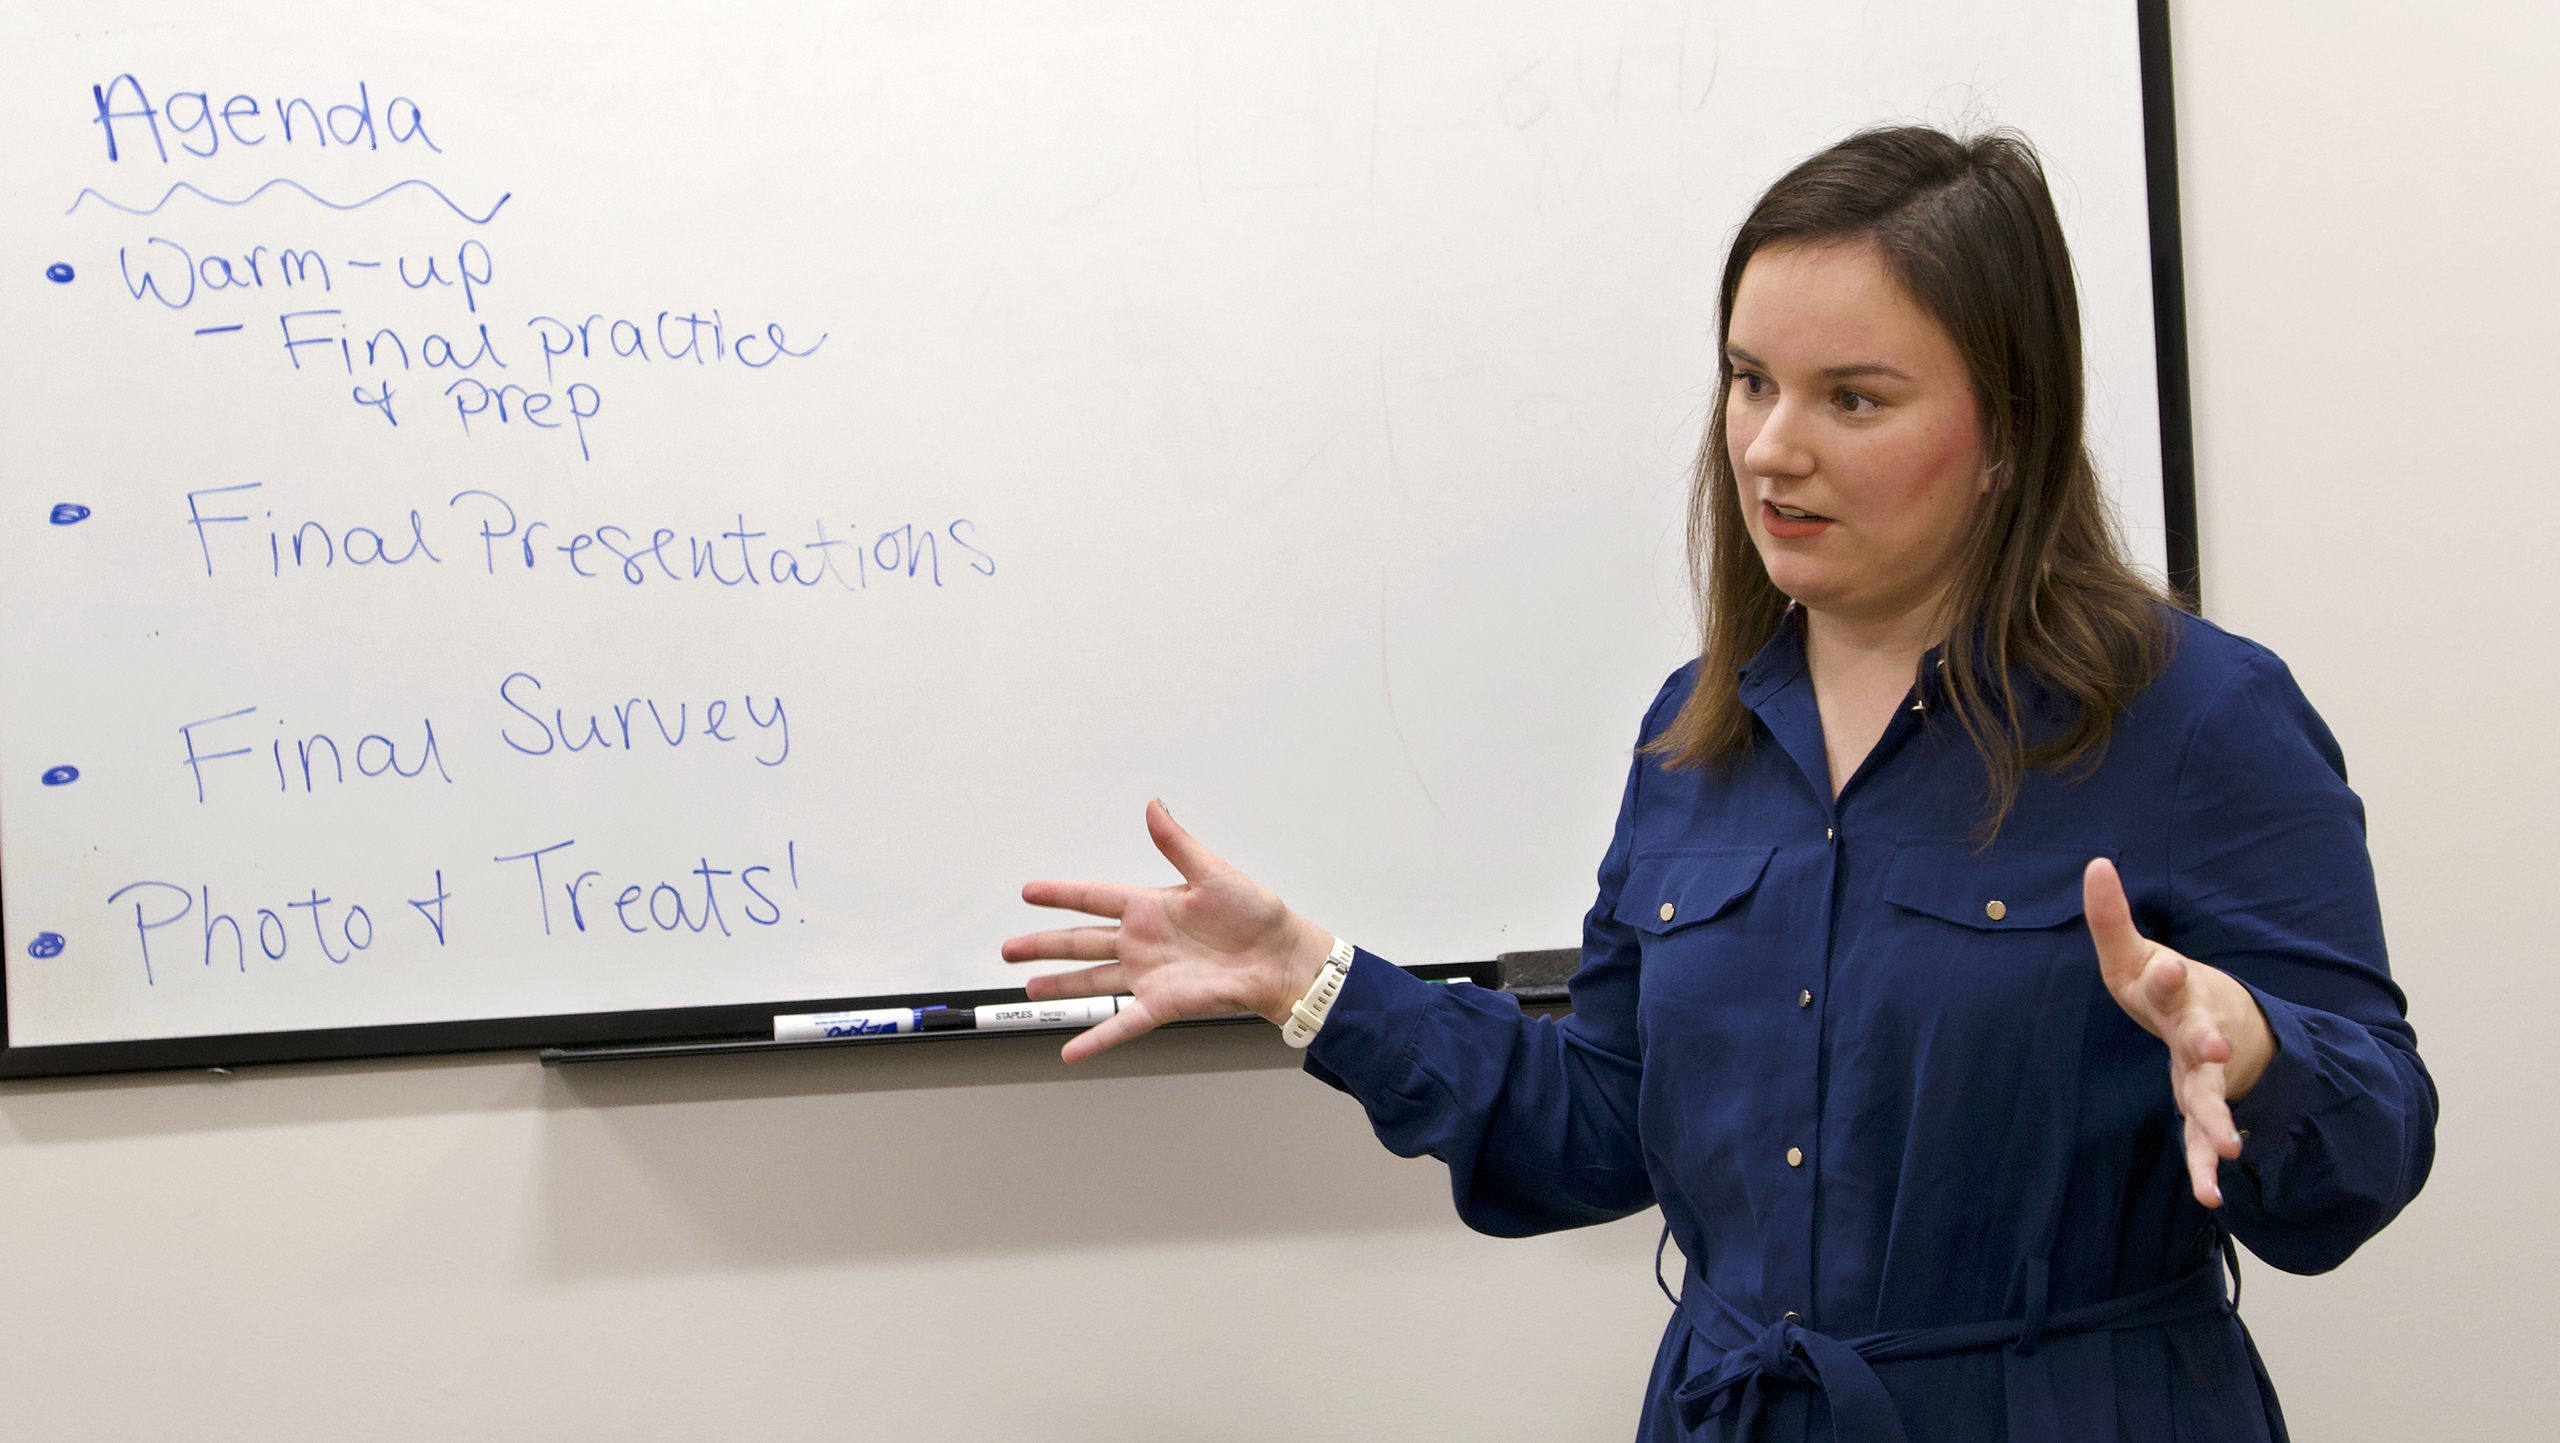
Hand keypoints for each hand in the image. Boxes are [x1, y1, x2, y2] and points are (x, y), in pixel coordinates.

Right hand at [1002, 800, 1336, 1061]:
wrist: (1280, 959)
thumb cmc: (1256, 915)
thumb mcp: (1212, 873)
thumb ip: (1176, 843)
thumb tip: (1154, 807)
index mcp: (1150, 906)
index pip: (1093, 898)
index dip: (1060, 895)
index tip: (1029, 892)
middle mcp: (1143, 941)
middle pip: (1080, 942)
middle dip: (1043, 945)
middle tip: (1010, 948)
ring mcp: (1148, 974)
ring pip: (1091, 981)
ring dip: (1059, 985)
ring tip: (1029, 988)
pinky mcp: (1162, 1004)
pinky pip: (1121, 1022)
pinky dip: (1096, 1038)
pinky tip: (1071, 1050)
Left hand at [2084, 857, 2276, 1208]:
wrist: (2228, 1024)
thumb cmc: (2167, 986)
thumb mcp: (2135, 953)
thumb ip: (2112, 916)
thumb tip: (2095, 862)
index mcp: (2171, 993)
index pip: (2165, 980)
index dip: (2167, 975)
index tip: (2172, 967)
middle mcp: (2195, 1032)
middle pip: (2198, 1038)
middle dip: (2206, 1043)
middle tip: (2214, 1049)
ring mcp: (2204, 1073)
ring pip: (2209, 1096)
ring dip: (2217, 1119)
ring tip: (2228, 1147)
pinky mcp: (2202, 1104)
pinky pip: (2199, 1139)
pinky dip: (2204, 1167)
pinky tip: (2211, 1198)